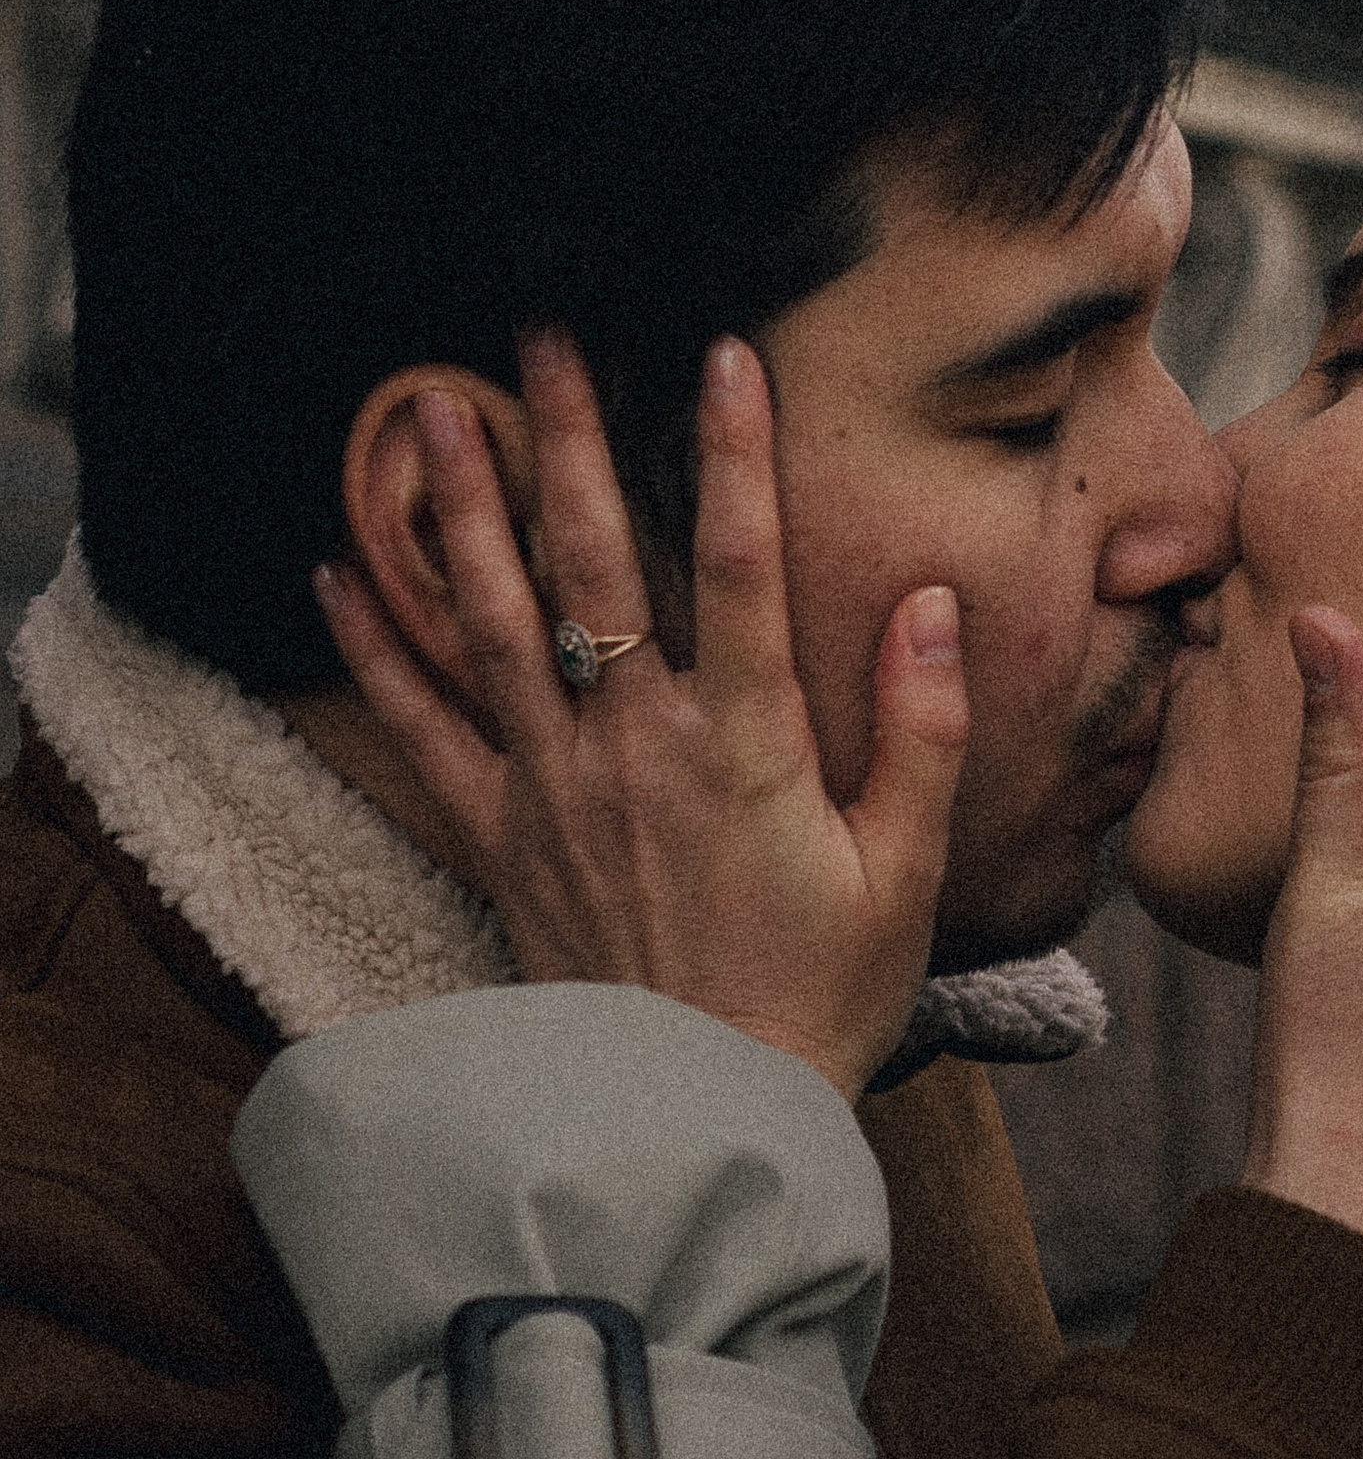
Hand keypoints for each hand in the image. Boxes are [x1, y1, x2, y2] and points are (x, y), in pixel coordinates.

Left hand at [312, 331, 965, 1098]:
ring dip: (456, 509)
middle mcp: (633, 749)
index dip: (737, 455)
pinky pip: (419, 727)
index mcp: (743, 749)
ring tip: (425, 410)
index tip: (725, 355)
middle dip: (569, 439)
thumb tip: (930, 606)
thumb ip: (919, 730)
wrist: (696, 1121)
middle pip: (593, 564)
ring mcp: (552, 789)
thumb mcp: (904, 871)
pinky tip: (337, 569)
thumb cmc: (819, 996)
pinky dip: (375, 646)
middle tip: (542, 337)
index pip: (745, 568)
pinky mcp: (496, 837)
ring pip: (490, 622)